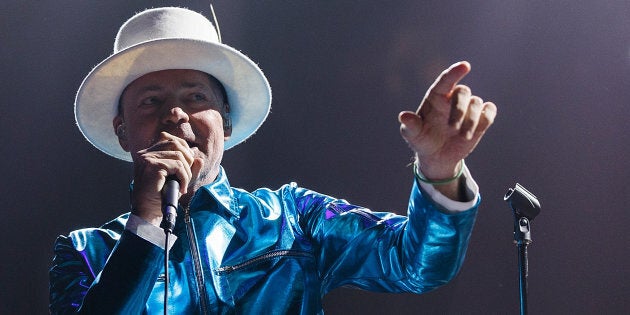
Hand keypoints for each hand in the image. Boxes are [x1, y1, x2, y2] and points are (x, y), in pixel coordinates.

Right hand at [130, 132, 201, 225]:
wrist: (147, 211)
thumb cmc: (160, 196)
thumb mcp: (178, 179)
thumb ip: (188, 167)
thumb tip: (198, 156)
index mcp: (149, 153)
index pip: (171, 140)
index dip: (185, 151)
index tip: (187, 167)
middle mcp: (146, 153)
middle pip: (176, 144)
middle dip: (188, 160)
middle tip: (186, 178)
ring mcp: (148, 158)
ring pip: (179, 155)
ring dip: (187, 172)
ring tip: (183, 185)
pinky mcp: (152, 166)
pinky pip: (178, 165)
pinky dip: (184, 177)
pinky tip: (181, 188)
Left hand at [398, 62, 495, 195]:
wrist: (437, 156)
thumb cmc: (422, 141)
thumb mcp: (413, 135)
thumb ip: (410, 125)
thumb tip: (403, 116)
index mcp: (436, 97)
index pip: (445, 80)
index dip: (454, 72)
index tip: (465, 66)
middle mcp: (453, 98)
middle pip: (463, 91)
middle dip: (459, 108)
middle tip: (452, 127)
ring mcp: (468, 108)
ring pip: (477, 102)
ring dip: (471, 120)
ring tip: (462, 136)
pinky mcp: (481, 118)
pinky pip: (489, 111)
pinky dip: (485, 118)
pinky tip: (477, 130)